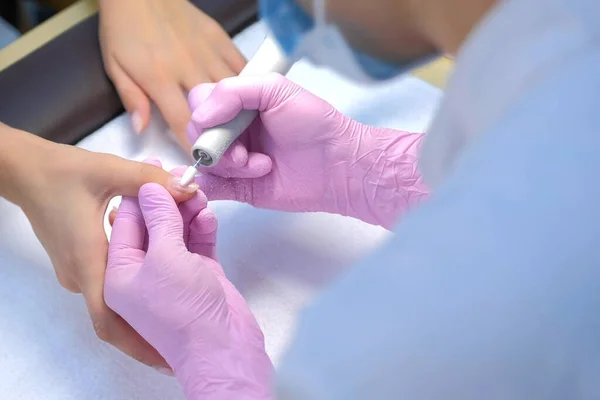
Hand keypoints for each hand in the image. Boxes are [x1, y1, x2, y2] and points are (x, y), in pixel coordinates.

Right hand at [3, 128, 198, 369]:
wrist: (28, 172)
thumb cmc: (62, 173)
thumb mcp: (111, 170)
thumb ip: (150, 181)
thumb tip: (188, 190)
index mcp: (87, 261)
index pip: (109, 317)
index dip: (137, 343)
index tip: (166, 357)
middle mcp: (81, 275)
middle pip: (119, 312)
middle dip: (152, 318)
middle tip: (186, 322)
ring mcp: (80, 271)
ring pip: (119, 294)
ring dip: (149, 292)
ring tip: (185, 288)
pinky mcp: (82, 262)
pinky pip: (114, 279)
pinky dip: (139, 275)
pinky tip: (166, 258)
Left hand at [98, 0, 245, 148]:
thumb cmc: (124, 28)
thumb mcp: (115, 65)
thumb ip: (131, 99)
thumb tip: (141, 131)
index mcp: (159, 77)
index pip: (183, 123)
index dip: (195, 147)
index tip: (203, 163)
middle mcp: (187, 67)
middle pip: (215, 110)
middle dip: (223, 134)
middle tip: (230, 152)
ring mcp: (206, 52)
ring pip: (233, 90)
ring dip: (240, 112)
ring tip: (245, 130)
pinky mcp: (218, 38)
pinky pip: (240, 66)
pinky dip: (246, 84)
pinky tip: (250, 98)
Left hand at [105, 183, 271, 398]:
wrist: (223, 349)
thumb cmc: (183, 308)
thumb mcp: (165, 257)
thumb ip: (160, 218)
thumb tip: (153, 186)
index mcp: (119, 273)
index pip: (125, 224)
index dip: (140, 193)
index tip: (155, 165)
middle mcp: (143, 273)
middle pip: (153, 226)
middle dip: (168, 201)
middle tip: (184, 175)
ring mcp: (173, 274)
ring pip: (177, 232)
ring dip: (188, 213)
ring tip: (200, 192)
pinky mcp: (199, 275)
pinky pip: (197, 244)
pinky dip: (202, 229)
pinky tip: (208, 214)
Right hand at [187, 73, 428, 228]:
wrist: (338, 165)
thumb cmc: (313, 123)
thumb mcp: (276, 89)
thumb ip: (233, 92)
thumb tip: (199, 117)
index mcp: (239, 105)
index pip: (200, 103)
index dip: (205, 114)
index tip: (225, 124)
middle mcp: (233, 131)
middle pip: (197, 135)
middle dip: (218, 145)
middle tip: (245, 153)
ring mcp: (235, 162)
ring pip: (204, 163)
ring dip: (229, 166)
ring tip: (262, 166)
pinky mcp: (239, 189)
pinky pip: (210, 188)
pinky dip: (209, 186)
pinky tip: (237, 179)